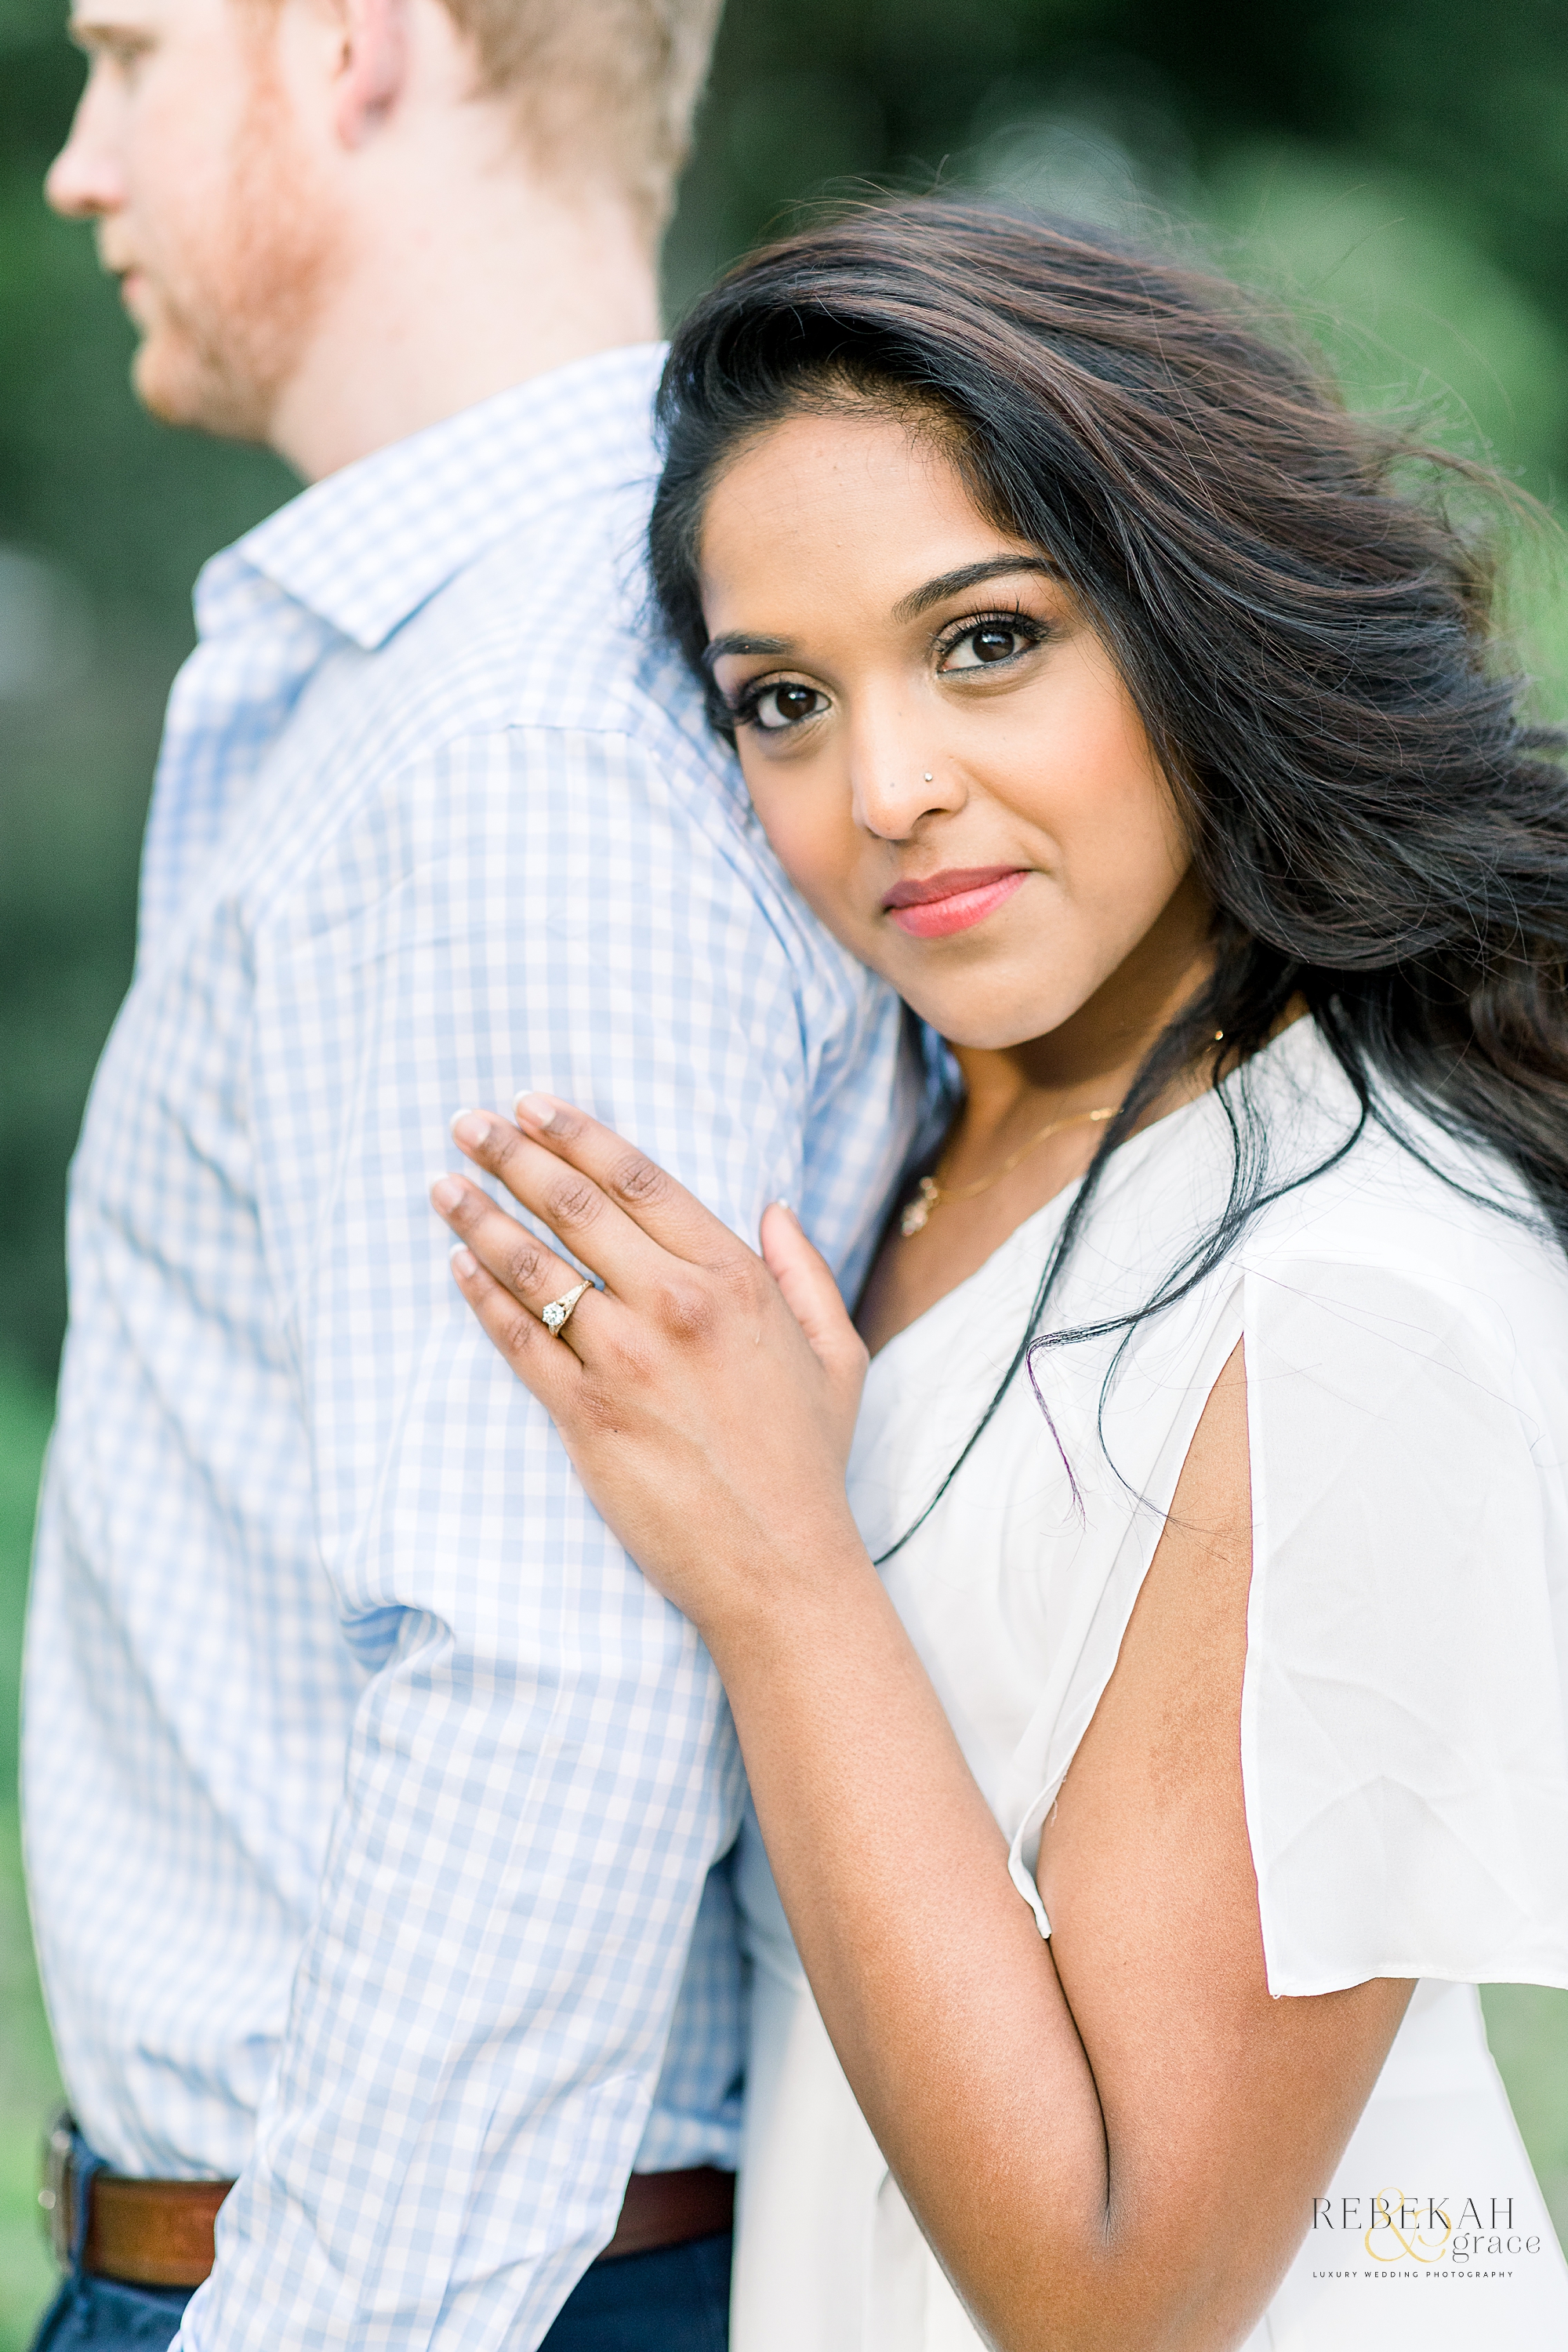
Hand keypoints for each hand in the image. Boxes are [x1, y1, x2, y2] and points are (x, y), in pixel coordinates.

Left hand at [430, 1095, 871, 1640]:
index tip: (533, 1105)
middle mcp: (676, 1305)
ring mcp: (625, 1361)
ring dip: (478, 1216)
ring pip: (534, 1266)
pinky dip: (482, 1296)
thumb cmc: (806, 1463)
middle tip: (466, 1122)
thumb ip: (805, 1272)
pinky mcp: (585, 1416)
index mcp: (736, 1279)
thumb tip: (773, 1206)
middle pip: (573, 1206)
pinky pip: (518, 1339)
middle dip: (511, 1154)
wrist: (779, 1565)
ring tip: (443, 1185)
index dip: (578, 1133)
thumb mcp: (837, 1355)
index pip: (640, 1179)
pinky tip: (457, 1264)